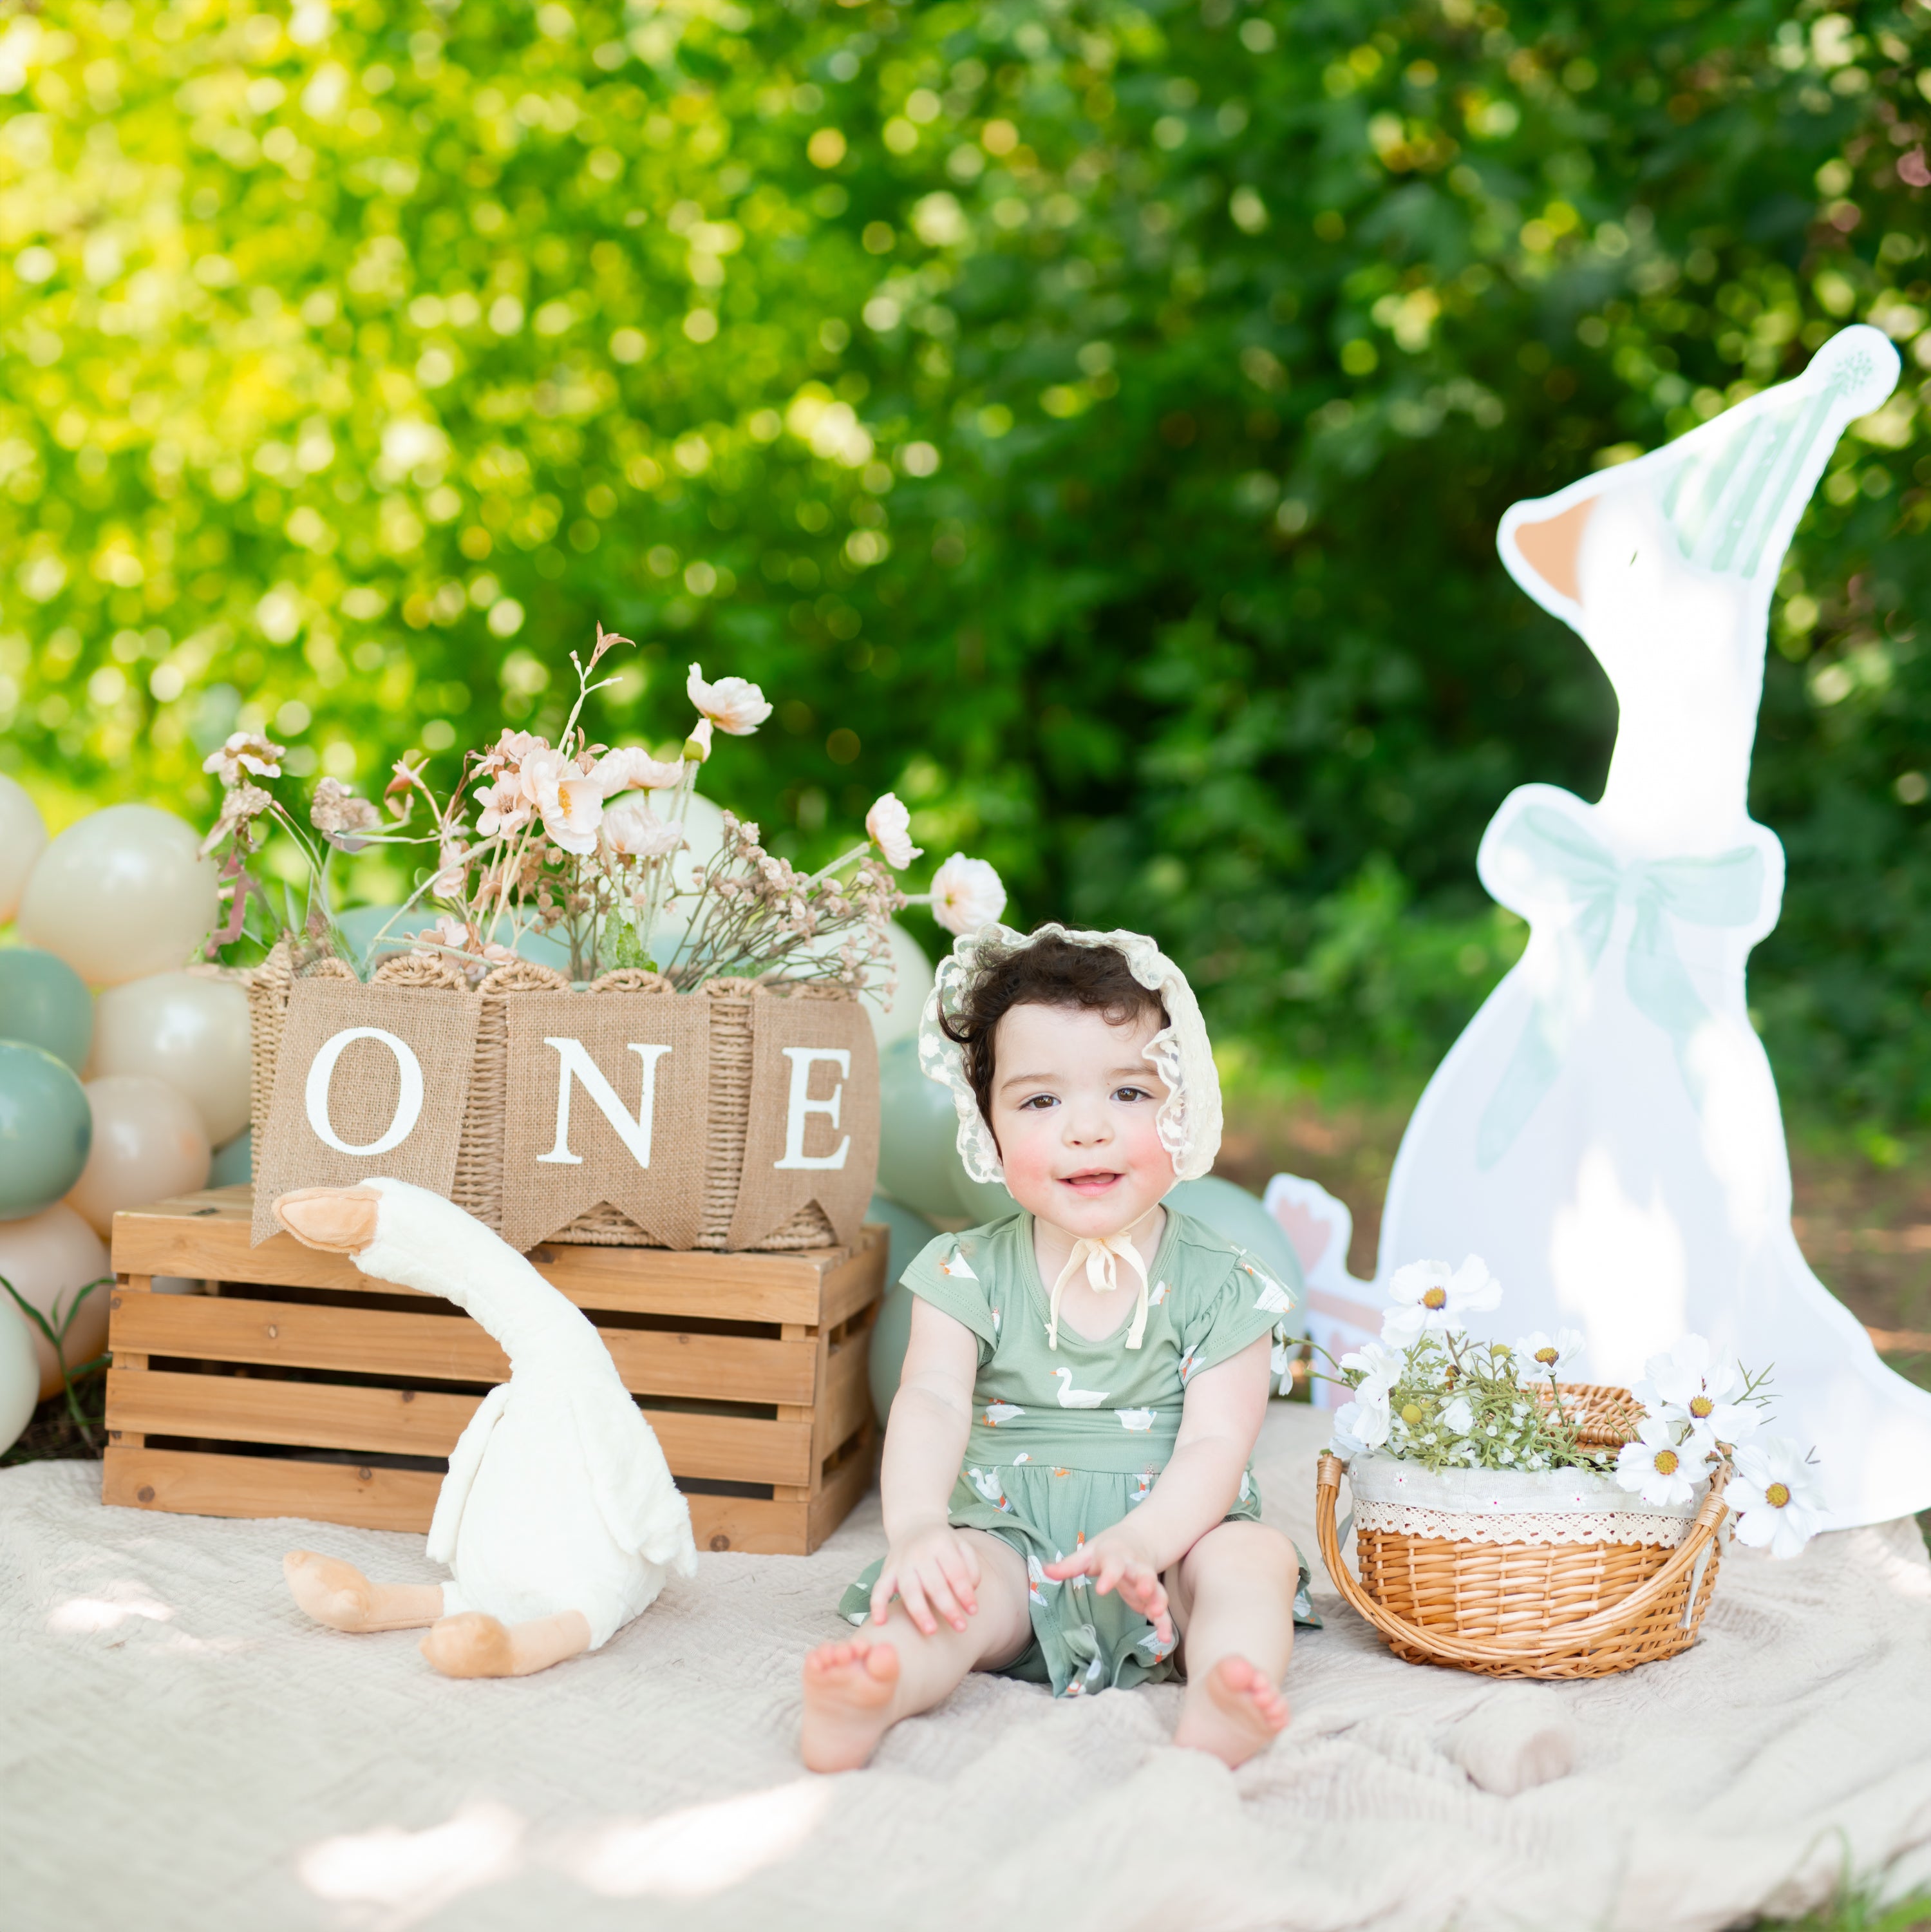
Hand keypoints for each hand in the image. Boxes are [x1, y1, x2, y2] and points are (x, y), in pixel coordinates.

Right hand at [872, 1520, 982, 1635]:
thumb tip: (970, 1594)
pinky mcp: (888, 1571)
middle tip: (961, 1627)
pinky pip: (879, 1588)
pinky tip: (880, 1622)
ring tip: (931, 1631)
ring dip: (920, 1612)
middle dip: (948, 1608)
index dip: (965, 1593)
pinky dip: (877, 1605)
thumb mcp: (961, 1546)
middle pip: (935, 1584)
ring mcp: (901, 1562)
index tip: (973, 1611)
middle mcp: (919, 1553)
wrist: (914, 1524)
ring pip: (909, 1590)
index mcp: (941, 1544)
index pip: (955, 1572)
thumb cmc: (942, 1543)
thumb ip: (971, 1568)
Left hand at [1043, 1526, 1172, 1648]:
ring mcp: (1147, 1582)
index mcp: (1116, 1556)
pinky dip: (1164, 1623)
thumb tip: (1045, 1570)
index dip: (1109, 1576)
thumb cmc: (1107, 1549)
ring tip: (1157, 1613)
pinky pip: (1161, 1609)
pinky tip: (1165, 1639)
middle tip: (1145, 1592)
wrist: (1138, 1539)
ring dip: (1158, 1601)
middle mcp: (1135, 1567)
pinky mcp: (1152, 1596)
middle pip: (1143, 1573)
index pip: (1113, 1564)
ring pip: (1157, 1590)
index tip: (1101, 1589)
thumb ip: (1069, 1565)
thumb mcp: (1087, 1553)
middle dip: (1145, 1582)